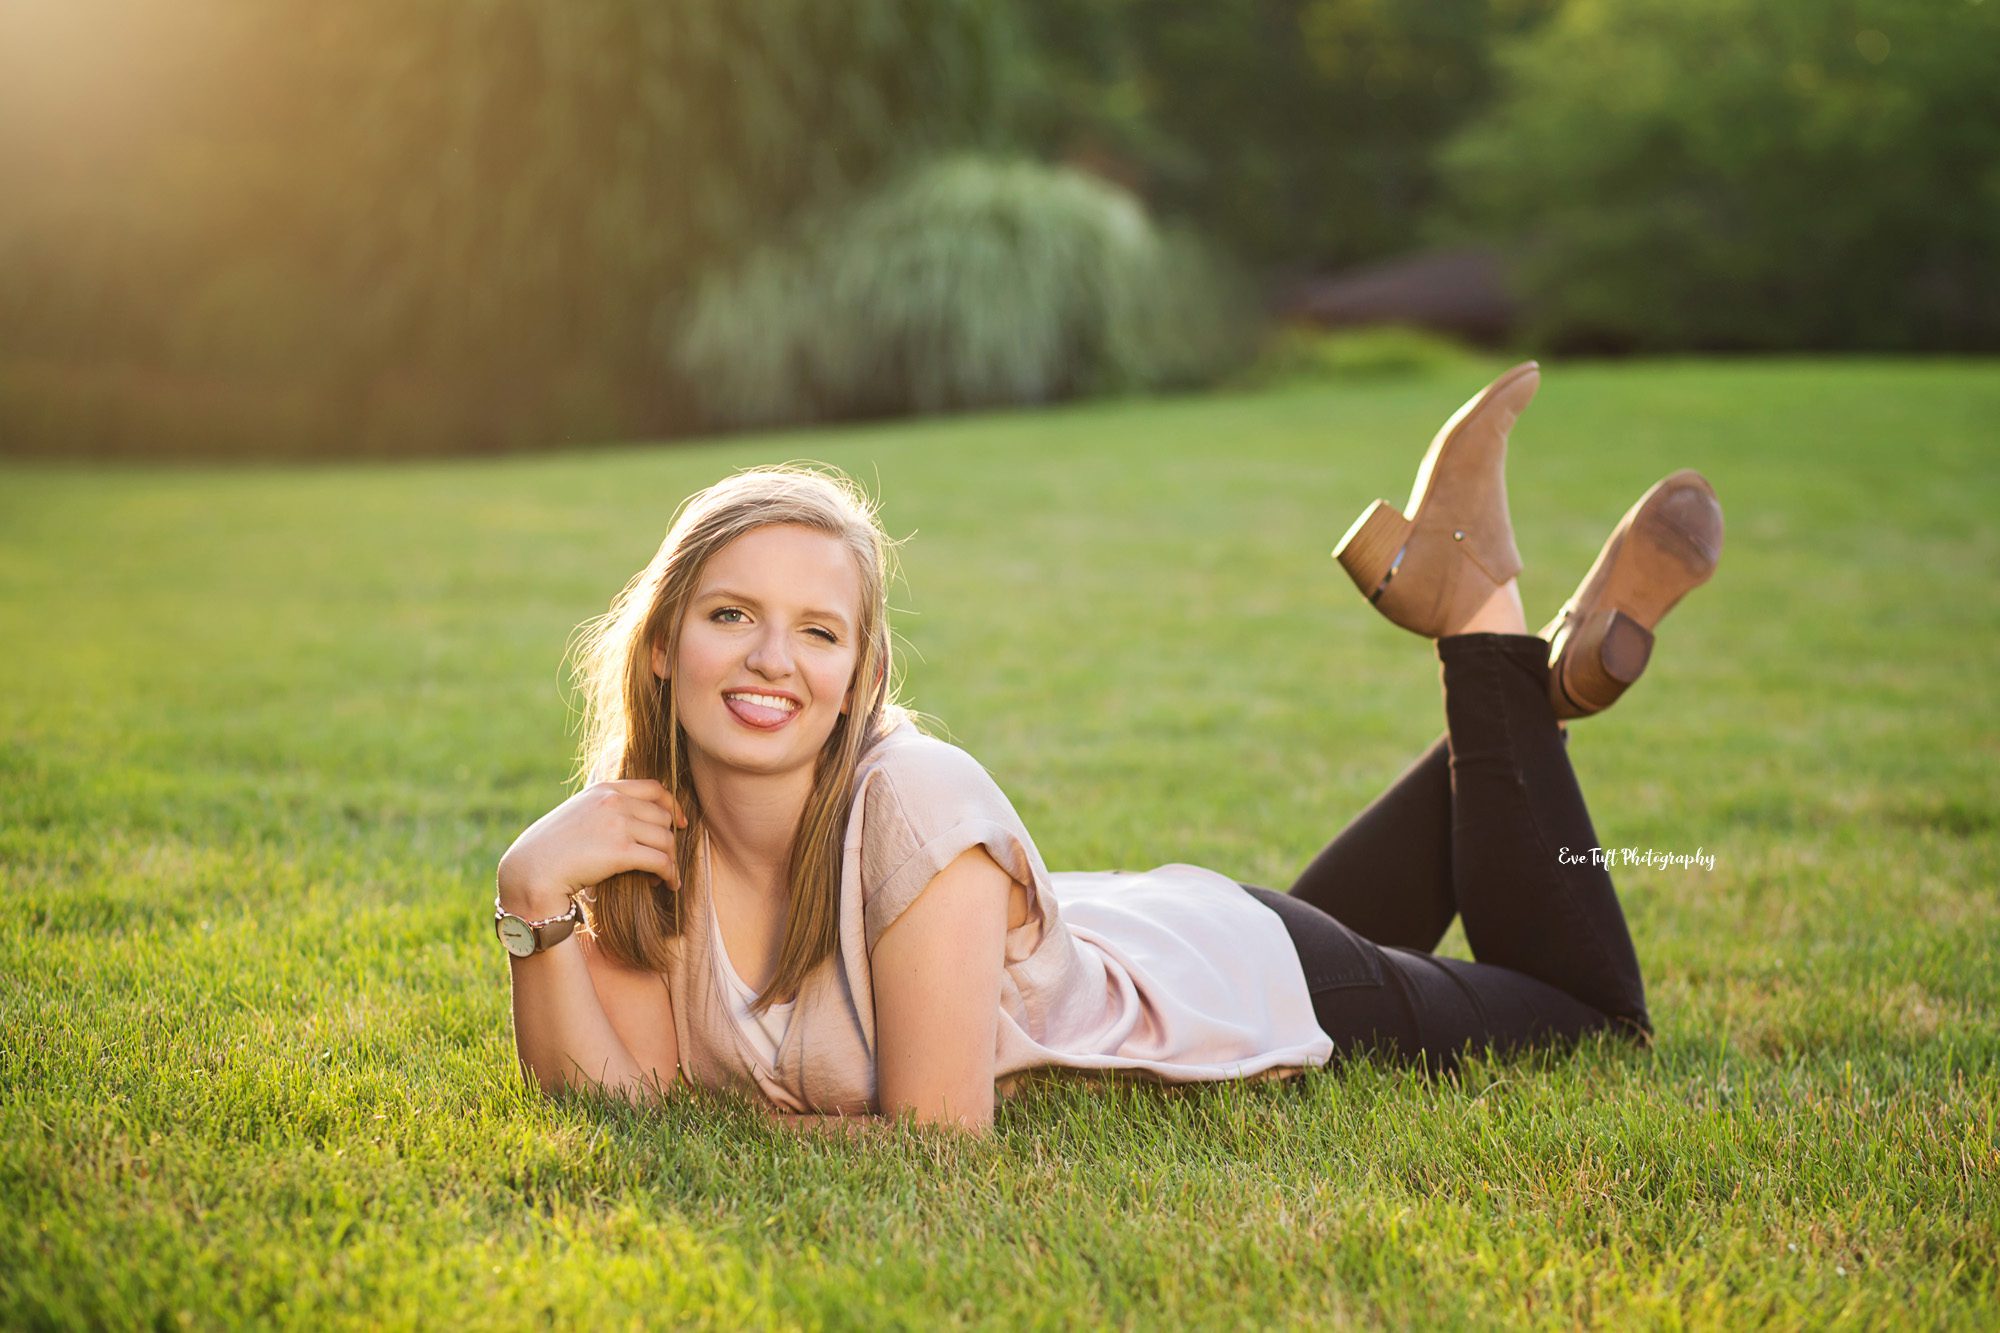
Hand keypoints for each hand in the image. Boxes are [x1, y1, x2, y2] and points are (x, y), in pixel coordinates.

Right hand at [497, 779, 689, 915]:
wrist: (532, 869)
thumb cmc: (551, 848)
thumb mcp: (578, 814)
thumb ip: (602, 809)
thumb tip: (629, 820)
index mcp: (604, 789)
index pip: (654, 788)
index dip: (673, 806)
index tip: (679, 823)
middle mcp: (614, 801)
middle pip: (663, 817)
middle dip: (668, 840)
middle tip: (663, 860)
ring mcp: (619, 824)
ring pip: (666, 839)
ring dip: (670, 860)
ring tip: (663, 877)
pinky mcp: (621, 851)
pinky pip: (661, 861)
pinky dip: (670, 874)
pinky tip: (667, 885)